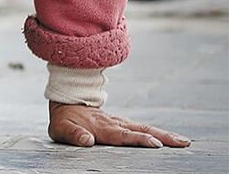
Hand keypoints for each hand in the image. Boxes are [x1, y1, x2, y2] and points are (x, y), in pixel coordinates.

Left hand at [48, 101, 190, 148]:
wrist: (67, 102)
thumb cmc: (64, 120)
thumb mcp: (61, 129)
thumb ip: (74, 134)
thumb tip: (87, 141)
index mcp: (102, 128)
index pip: (124, 135)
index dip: (139, 139)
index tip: (155, 143)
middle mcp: (115, 124)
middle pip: (142, 130)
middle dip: (162, 137)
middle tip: (182, 143)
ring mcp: (120, 122)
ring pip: (145, 127)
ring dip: (164, 134)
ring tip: (183, 141)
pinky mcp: (122, 123)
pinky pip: (142, 127)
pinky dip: (157, 132)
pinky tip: (169, 138)